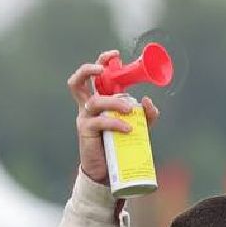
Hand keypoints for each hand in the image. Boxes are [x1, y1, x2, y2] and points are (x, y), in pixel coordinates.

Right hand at [69, 53, 158, 184]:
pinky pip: (100, 121)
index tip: (115, 55)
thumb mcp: (138, 127)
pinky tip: (128, 129)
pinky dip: (116, 123)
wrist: (108, 170)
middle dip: (89, 70)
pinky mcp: (86, 131)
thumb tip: (148, 100)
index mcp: (99, 100)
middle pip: (78, 81)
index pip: (95, 76)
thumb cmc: (120, 145)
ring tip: (129, 110)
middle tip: (103, 69)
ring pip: (96, 101)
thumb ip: (146, 115)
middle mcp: (88, 106)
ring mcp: (85, 118)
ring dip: (114, 102)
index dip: (102, 62)